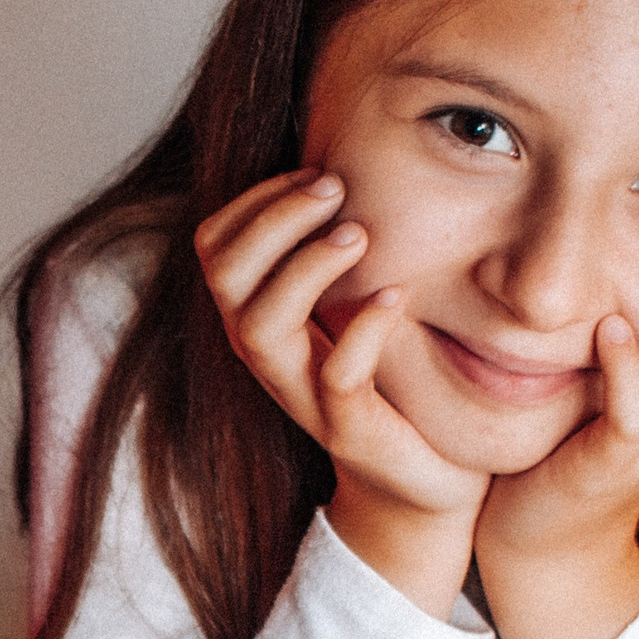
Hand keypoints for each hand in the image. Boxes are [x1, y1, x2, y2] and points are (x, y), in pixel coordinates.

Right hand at [197, 169, 486, 614]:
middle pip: (223, 275)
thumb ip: (337, 249)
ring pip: (260, 325)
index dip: (254, 200)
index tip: (314, 174)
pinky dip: (363, 329)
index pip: (214, 244)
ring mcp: (302, 392)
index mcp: (261, 316)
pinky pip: (336, 375)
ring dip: (305, 267)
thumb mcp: (355, 302)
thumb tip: (346, 157)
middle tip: (335, 190)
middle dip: (274, 219)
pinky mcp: (347, 427)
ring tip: (358, 235)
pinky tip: (396, 298)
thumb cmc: (393, 379)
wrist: (423, 480)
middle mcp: (269, 353)